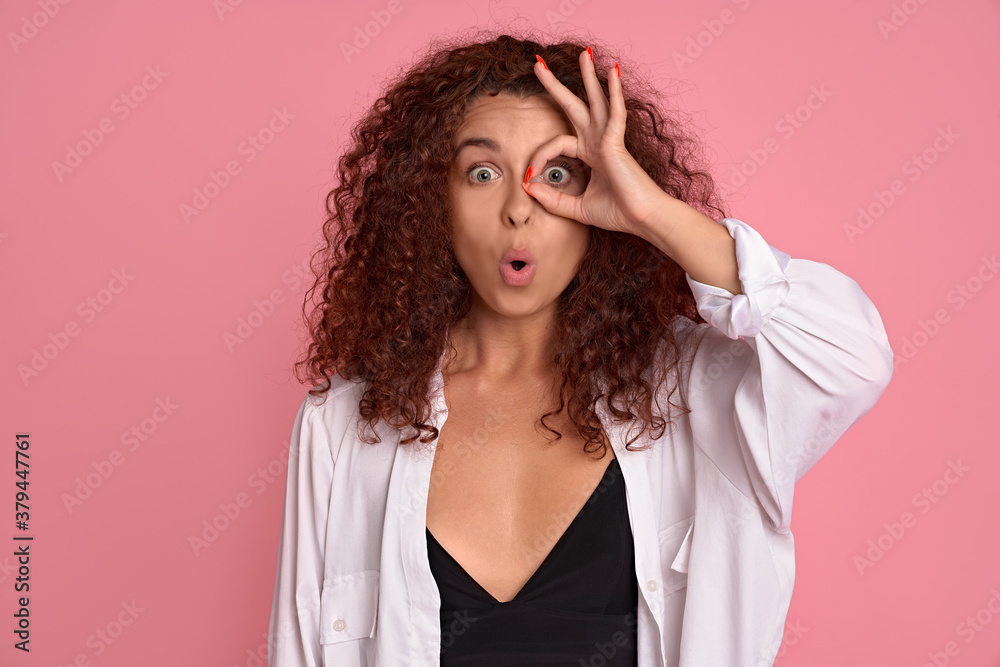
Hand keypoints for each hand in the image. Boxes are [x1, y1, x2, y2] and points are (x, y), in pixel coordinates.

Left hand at [525, 49, 673, 238]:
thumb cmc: (617, 213)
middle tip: (538, 64)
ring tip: (584, 53)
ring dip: (588, 76)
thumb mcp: (576, 208)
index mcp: (590, 154)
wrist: (642, 219)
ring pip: (596, 100)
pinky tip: (613, 73)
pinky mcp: (617, 142)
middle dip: (555, 86)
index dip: (538, 158)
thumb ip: (553, 200)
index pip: (556, 144)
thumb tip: (528, 188)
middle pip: (574, 107)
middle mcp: (598, 141)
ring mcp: (608, 139)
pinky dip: (615, 93)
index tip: (528, 179)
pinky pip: (616, 113)